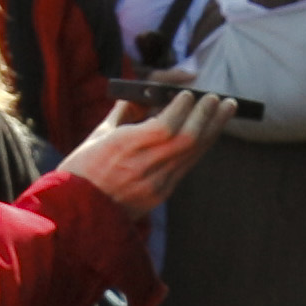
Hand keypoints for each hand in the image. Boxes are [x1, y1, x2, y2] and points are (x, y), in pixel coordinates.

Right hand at [57, 89, 229, 213]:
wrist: (78, 212)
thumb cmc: (83, 168)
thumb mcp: (98, 134)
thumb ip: (125, 112)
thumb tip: (147, 93)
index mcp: (121, 147)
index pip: (164, 126)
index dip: (181, 109)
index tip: (188, 94)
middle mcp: (142, 166)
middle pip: (187, 139)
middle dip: (206, 115)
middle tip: (217, 98)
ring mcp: (154, 184)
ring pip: (193, 153)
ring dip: (213, 128)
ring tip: (227, 109)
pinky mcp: (161, 194)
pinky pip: (187, 166)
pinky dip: (200, 145)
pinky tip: (210, 131)